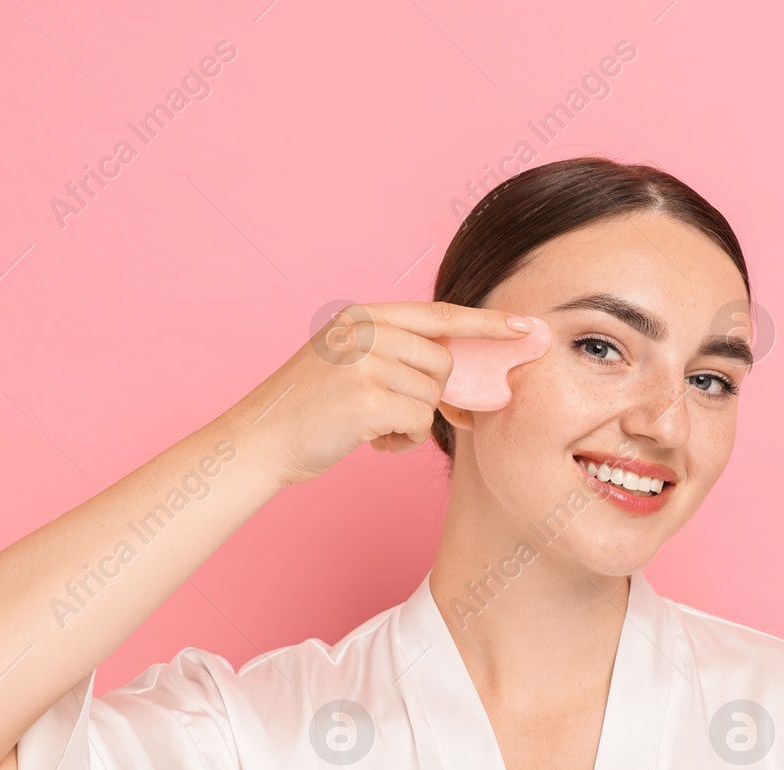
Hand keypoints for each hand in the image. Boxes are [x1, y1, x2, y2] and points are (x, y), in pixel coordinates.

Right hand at [252, 301, 535, 487]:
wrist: (257, 442)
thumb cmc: (307, 412)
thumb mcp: (347, 363)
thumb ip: (395, 355)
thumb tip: (460, 375)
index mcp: (362, 316)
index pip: (440, 314)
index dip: (487, 322)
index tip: (526, 326)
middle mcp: (363, 332)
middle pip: (443, 362)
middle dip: (431, 395)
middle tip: (397, 414)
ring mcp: (363, 363)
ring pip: (432, 395)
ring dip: (412, 421)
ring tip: (372, 427)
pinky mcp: (365, 400)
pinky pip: (419, 421)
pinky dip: (402, 440)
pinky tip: (372, 442)